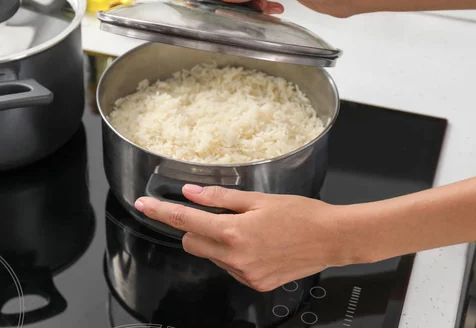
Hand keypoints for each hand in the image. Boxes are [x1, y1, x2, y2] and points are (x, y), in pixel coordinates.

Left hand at [134, 185, 350, 291]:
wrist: (332, 239)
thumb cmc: (301, 214)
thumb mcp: (258, 199)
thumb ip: (220, 197)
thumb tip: (191, 192)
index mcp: (233, 233)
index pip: (185, 222)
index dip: (161, 212)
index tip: (143, 206)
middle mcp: (235, 258)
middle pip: (192, 243)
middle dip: (195, 229)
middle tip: (215, 214)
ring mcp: (245, 274)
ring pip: (212, 256)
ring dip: (217, 241)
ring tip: (247, 228)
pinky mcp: (256, 284)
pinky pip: (230, 267)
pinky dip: (233, 255)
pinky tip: (256, 244)